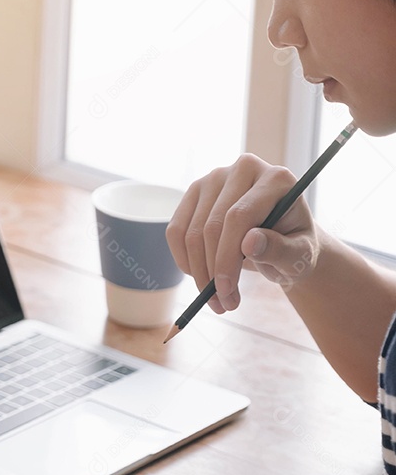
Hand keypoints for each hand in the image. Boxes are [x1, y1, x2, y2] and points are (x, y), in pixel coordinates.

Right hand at [166, 153, 319, 312]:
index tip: (226, 292)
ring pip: (191, 233)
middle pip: (211, 226)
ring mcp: (213, 179)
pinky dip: (184, 261)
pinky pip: (175, 232)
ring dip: (198, 273)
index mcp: (275, 178)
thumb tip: (250, 242)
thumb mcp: (299, 256)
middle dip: (212, 272)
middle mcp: (242, 169)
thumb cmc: (295, 247)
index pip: (238, 217)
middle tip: (223, 304)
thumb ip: (281, 249)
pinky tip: (201, 276)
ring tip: (216, 298)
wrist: (283, 240)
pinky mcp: (193, 194)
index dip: (227, 257)